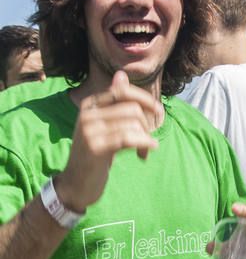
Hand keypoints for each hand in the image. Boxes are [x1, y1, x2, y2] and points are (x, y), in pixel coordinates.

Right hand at [55, 71, 162, 211]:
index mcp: (90, 104)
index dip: (145, 99)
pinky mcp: (95, 147)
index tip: (157, 112)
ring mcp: (89, 130)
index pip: (123, 91)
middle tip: (147, 142)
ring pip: (133, 123)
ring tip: (144, 151)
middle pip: (132, 108)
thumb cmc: (95, 155)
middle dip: (147, 125)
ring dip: (145, 139)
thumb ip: (115, 103)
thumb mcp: (105, 126)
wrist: (75, 184)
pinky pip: (128, 138)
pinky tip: (147, 152)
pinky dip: (143, 144)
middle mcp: (87, 114)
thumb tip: (121, 74)